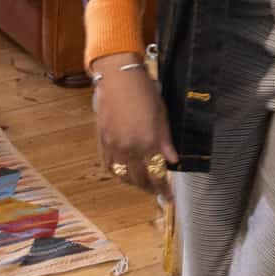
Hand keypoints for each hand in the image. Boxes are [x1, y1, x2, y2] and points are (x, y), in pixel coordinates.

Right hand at [91, 55, 178, 196]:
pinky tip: (124, 173)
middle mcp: (130, 148)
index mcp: (148, 142)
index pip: (157, 175)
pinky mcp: (102, 140)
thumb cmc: (145, 92)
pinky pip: (109, 165)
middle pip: (139, 179)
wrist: (118, 78)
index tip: (169, 197)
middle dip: (149, 188)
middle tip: (156, 191)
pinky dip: (117, 173)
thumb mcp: (162, 116)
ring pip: (123, 175)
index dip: (163, 189)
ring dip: (133, 183)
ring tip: (142, 183)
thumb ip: (166, 141)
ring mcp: (114, 145)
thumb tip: (173, 161)